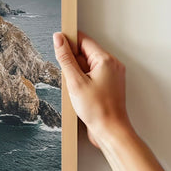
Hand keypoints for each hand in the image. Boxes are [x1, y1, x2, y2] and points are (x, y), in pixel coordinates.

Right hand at [52, 31, 130, 148]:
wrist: (110, 131)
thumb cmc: (97, 110)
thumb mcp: (75, 82)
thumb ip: (65, 58)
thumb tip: (59, 39)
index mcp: (106, 60)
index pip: (84, 40)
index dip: (69, 42)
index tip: (58, 46)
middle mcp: (112, 65)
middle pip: (86, 53)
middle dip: (73, 63)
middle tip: (70, 79)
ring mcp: (112, 75)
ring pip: (88, 66)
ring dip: (77, 74)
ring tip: (77, 90)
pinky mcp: (109, 85)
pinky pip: (93, 76)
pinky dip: (83, 82)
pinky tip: (81, 95)